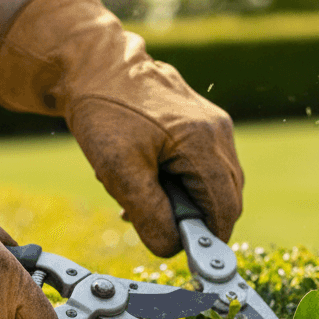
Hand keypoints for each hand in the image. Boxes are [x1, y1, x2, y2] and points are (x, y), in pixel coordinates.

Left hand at [0, 0, 243, 256]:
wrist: (92, 65)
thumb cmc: (104, 113)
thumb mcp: (119, 172)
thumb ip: (150, 214)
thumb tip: (172, 248)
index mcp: (204, 143)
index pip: (225, 208)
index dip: (209, 238)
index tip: (185, 252)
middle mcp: (219, 131)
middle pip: (226, 197)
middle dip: (194, 219)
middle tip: (152, 221)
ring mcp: (214, 124)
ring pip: (216, 183)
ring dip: (186, 201)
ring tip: (142, 197)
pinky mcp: (204, 121)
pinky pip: (206, 165)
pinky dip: (183, 181)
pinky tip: (149, 178)